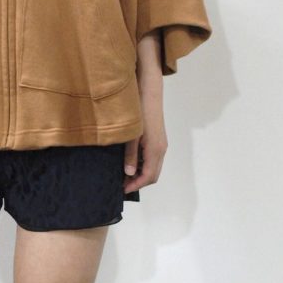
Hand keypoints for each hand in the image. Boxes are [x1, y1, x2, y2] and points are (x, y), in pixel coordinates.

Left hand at [124, 30, 167, 194]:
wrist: (149, 92)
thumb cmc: (139, 112)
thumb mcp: (131, 136)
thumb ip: (130, 155)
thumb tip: (129, 174)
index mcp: (155, 150)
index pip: (148, 177)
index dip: (135, 186)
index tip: (121, 190)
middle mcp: (161, 149)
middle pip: (152, 175)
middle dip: (138, 183)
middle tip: (121, 186)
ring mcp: (161, 144)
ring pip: (153, 167)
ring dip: (141, 175)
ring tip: (123, 177)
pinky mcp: (158, 139)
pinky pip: (152, 159)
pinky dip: (143, 167)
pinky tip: (130, 164)